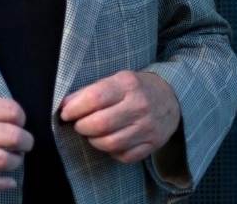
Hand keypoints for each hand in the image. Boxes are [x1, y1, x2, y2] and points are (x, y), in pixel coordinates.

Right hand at [0, 93, 33, 191]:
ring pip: (4, 161)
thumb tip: (4, 116)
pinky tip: (8, 182)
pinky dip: (2, 184)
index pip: (11, 111)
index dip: (21, 118)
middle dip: (26, 142)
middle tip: (26, 144)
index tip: (20, 123)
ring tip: (15, 160)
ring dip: (16, 162)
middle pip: (14, 137)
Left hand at [59, 70, 180, 163]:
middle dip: (82, 126)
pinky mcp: (153, 144)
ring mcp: (148, 127)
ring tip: (92, 133)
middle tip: (78, 124)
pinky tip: (109, 141)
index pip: (95, 98)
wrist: (171, 97)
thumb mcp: (115, 80)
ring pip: (111, 143)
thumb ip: (90, 91)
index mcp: (127, 85)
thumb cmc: (135, 88)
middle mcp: (140, 106)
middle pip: (101, 124)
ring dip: (94, 141)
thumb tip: (65, 104)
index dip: (75, 108)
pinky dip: (112, 152)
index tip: (66, 113)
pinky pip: (125, 156)